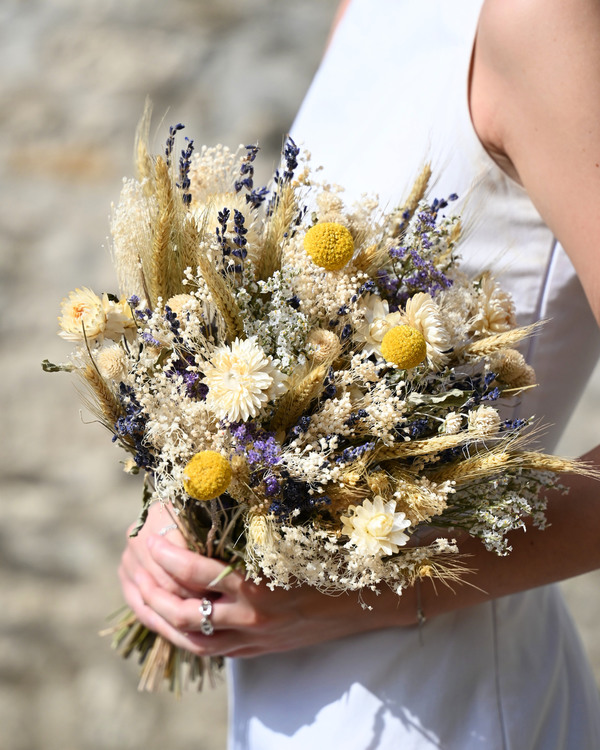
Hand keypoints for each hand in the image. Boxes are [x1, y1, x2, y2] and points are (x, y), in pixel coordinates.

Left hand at [118, 503, 418, 658]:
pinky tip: (170, 621)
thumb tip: (213, 490)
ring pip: (190, 637)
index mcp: (259, 584)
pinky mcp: (259, 650)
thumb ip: (253, 527)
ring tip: (140, 595)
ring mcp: (254, 639)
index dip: (166, 556)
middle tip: (133, 566)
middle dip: (150, 589)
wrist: (368, 601)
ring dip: (159, 618)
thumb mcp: (292, 537)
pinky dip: (185, 637)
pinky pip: (211, 651)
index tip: (148, 537)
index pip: (195, 573)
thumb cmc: (331, 557)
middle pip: (182, 610)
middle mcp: (252, 617)